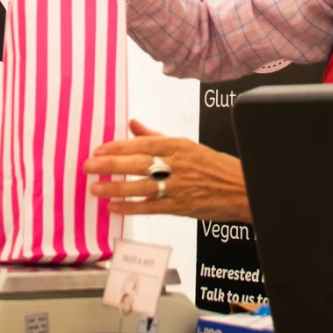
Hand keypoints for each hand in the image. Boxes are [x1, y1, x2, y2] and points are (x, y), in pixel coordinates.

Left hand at [83, 120, 251, 222]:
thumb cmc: (215, 166)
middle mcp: (178, 165)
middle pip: (140, 163)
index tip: (99, 149)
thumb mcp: (188, 145)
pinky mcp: (181, 207)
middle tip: (89, 165)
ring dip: (116, 187)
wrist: (242, 189)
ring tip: (95, 188)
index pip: (144, 144)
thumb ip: (157, 136)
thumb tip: (134, 124)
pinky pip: (151, 207)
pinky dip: (130, 208)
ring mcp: (179, 187)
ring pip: (142, 186)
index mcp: (180, 146)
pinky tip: (113, 207)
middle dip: (112, 164)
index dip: (120, 146)